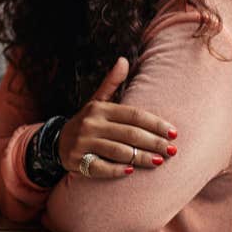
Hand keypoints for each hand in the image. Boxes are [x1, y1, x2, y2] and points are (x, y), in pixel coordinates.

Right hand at [57, 57, 178, 178]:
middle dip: (154, 143)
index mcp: (99, 109)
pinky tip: (131, 172)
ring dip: (142, 158)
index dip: (155, 124)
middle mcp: (90, 124)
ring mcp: (83, 143)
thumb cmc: (87, 122)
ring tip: (159, 162)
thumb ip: (111, 83)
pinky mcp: (77, 160)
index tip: (174, 133)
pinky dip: (117, 170)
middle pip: (129, 134)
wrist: (57, 142)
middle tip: (172, 151)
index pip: (133, 115)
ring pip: (119, 151)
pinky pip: (101, 167)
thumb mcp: (97, 102)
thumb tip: (123, 60)